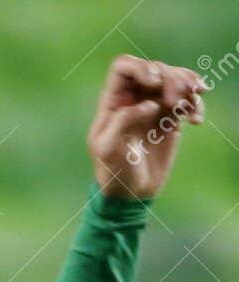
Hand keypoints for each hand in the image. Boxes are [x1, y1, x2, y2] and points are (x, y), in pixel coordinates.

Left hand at [90, 55, 205, 199]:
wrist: (131, 192)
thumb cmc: (112, 171)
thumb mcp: (108, 148)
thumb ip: (123, 120)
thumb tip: (151, 104)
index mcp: (112, 101)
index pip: (124, 66)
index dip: (141, 66)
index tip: (154, 81)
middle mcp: (133, 98)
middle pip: (156, 68)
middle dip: (171, 79)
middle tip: (176, 103)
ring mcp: (154, 106)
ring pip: (175, 79)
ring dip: (188, 87)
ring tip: (191, 108)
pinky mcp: (171, 117)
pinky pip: (188, 99)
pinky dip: (196, 104)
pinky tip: (196, 121)